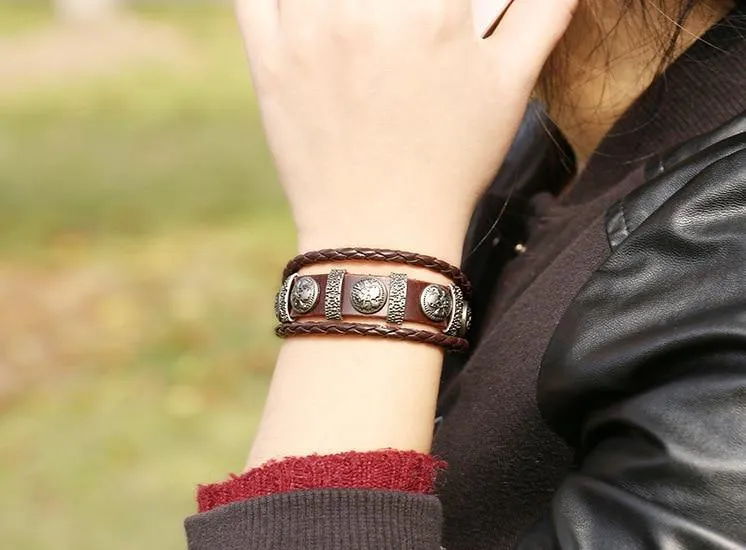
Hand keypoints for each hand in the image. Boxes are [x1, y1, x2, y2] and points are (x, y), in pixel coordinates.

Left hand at [237, 0, 576, 262]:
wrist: (382, 233)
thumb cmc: (453, 162)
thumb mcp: (511, 87)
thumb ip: (545, 11)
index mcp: (431, 10)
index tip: (436, 8)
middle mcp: (362, 8)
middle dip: (392, 3)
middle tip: (399, 18)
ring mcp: (307, 31)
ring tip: (359, 19)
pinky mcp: (269, 59)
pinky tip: (308, 9)